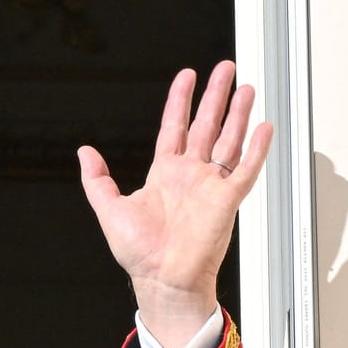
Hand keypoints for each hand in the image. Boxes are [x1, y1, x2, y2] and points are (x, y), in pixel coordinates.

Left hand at [77, 61, 273, 347]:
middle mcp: (190, 175)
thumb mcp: (109, 209)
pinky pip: (245, 169)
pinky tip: (263, 127)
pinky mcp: (227, 199)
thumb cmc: (138, 252)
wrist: (161, 278)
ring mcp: (211, 185)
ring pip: (229, 140)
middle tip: (225, 69)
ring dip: (238, 114)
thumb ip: (97, 179)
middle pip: (206, 125)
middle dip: (215, 97)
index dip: (180, 101)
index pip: (175, 127)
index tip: (187, 76)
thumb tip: (84, 152)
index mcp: (164, 174)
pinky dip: (256, 148)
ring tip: (246, 88)